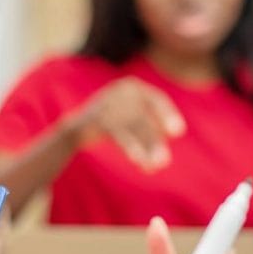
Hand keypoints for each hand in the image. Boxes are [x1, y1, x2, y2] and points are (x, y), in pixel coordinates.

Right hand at [62, 77, 185, 171]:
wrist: (74, 129)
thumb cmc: (110, 125)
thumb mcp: (131, 119)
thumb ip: (150, 126)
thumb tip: (172, 136)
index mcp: (130, 87)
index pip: (156, 98)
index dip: (167, 114)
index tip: (178, 132)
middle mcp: (118, 91)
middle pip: (143, 117)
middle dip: (154, 141)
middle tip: (164, 162)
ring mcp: (105, 103)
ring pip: (132, 127)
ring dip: (144, 148)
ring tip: (154, 166)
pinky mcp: (95, 118)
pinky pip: (118, 134)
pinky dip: (130, 147)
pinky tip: (137, 160)